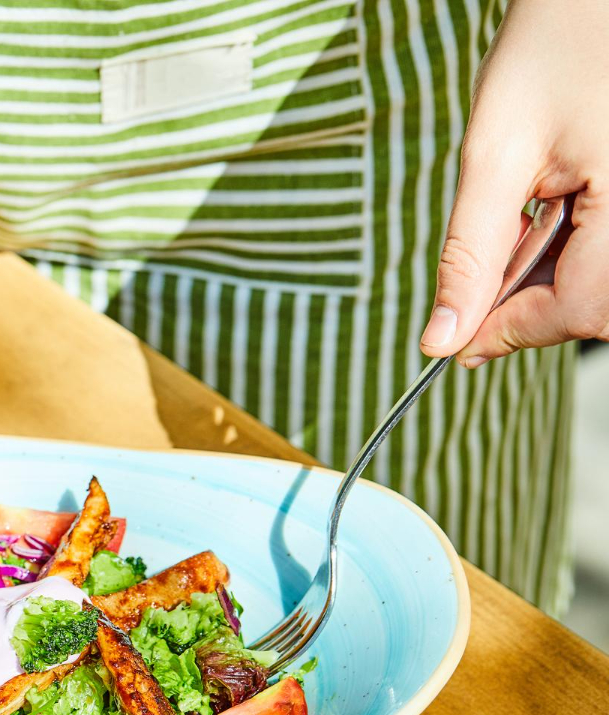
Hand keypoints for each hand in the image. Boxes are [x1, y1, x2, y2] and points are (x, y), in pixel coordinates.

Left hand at [420, 0, 608, 367]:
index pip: (580, 309)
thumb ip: (470, 253)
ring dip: (553, 276)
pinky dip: (575, 251)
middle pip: (598, 305)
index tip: (456, 344)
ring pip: (606, 286)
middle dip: (532, 305)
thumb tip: (444, 336)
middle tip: (485, 275)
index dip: (512, 333)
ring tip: (531, 211)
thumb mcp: (495, 153)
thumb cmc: (553, 48)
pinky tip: (553, 209)